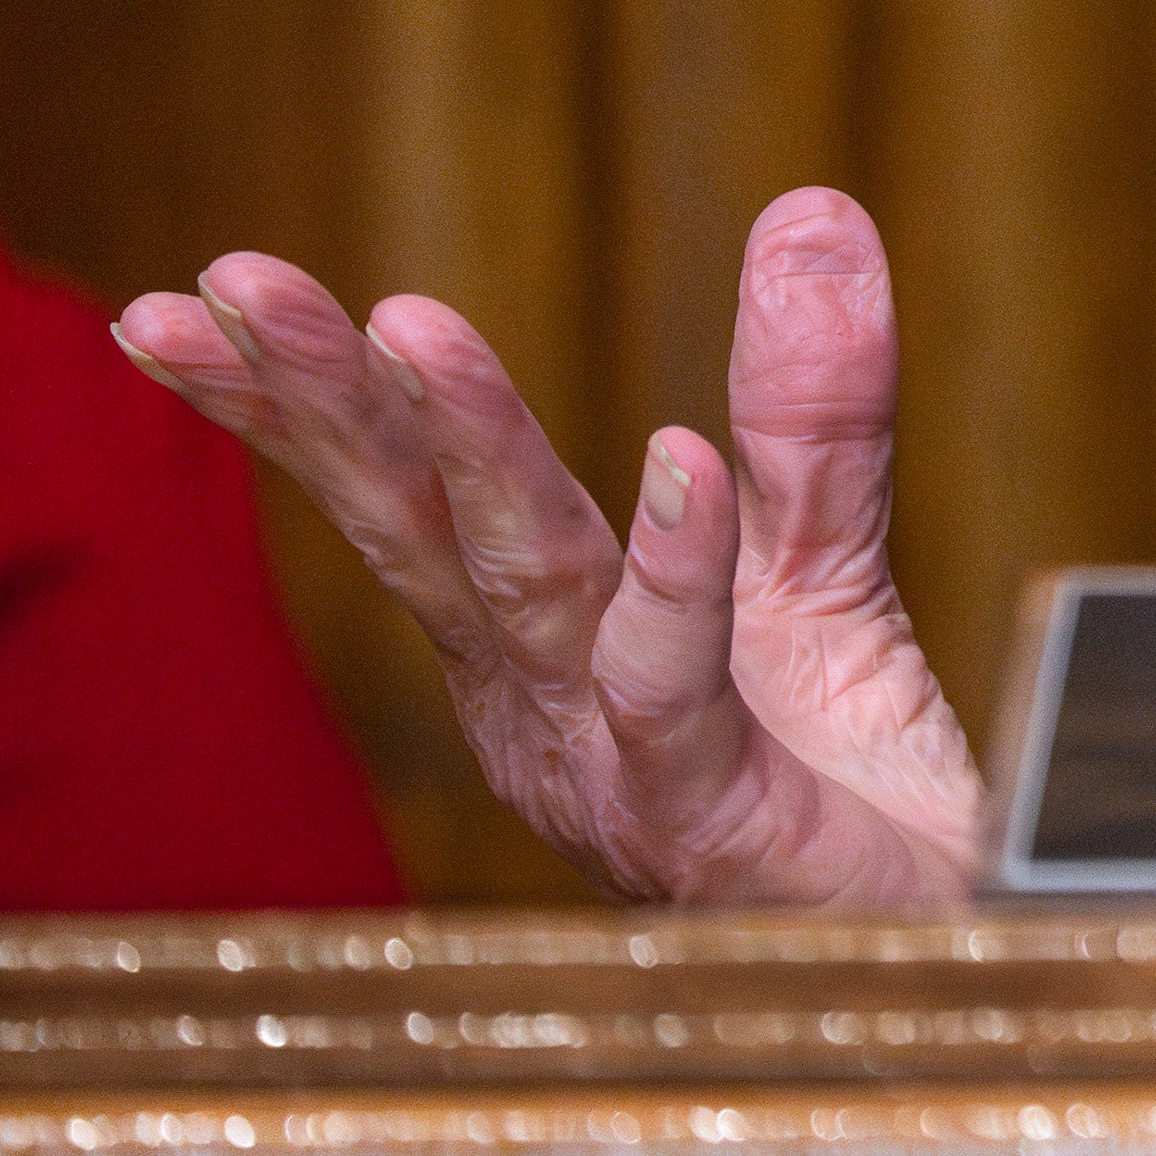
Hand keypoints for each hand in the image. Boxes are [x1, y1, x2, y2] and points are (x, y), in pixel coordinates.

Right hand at [114, 189, 990, 907]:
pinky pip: (678, 690)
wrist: (946, 947)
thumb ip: (809, 401)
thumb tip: (813, 208)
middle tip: (225, 284)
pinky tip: (678, 463)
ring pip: (523, 589)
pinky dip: (676, 574)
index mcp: (535, 641)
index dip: (307, 393)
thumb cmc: (848, 783)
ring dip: (470, 454)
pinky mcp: (717, 826)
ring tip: (409, 327)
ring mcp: (616, 768)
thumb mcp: (826, 552)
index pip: (400, 496)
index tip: (208, 288)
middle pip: (415, 531)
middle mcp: (544, 704)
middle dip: (320, 403)